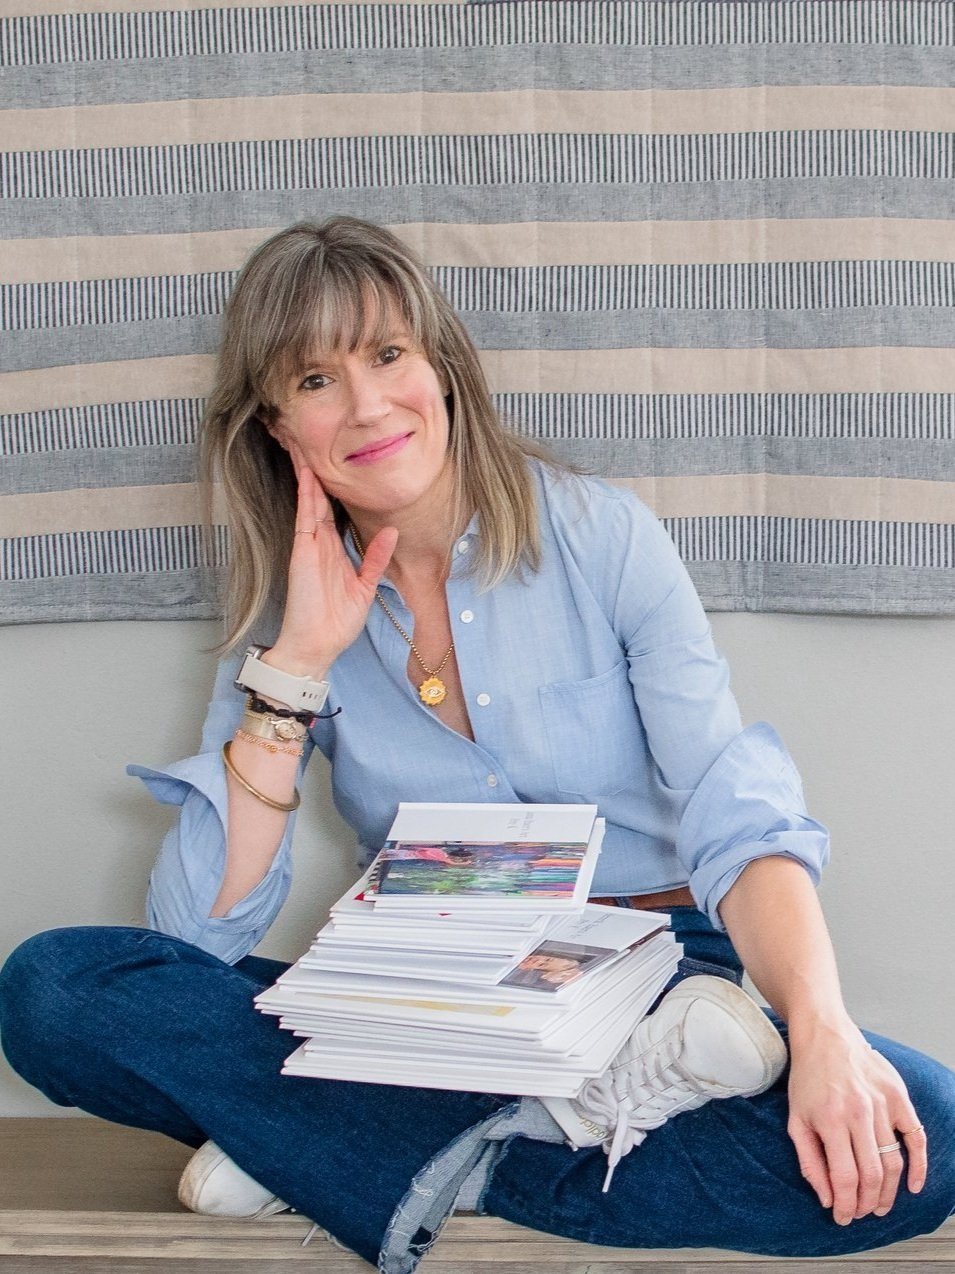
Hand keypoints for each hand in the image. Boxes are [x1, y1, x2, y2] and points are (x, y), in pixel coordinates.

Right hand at [266, 442, 397, 677]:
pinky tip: (308, 474)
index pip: (332, 510)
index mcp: (333, 549)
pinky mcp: (303, 551)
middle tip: (313, 440)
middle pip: (318, 497)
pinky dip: (306, 495)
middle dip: (315, 471)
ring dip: (308, 473)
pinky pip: (305, 517)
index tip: (335, 464)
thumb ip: (376, 559)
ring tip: (305, 444)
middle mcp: (319, 543)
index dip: (332, 487)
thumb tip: (393, 533)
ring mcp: (309, 545)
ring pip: (309, 500)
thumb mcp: (365, 587)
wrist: (316, 646)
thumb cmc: (335, 622)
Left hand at [787, 1017, 926, 1225]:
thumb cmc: (808, 1078)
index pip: (845, 1177)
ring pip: (893, 1161)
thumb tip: (827, 1198)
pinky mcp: (899, 1095)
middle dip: (867, 1203)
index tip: (842, 1218)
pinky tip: (912, 1185)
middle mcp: (860, 1112)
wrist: (825, 1035)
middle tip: (862, 1214)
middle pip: (872, 1174)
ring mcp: (883, 1103)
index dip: (846, 1205)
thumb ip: (809, 1161)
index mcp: (830, 1119)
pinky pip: (916, 1136)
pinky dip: (919, 1165)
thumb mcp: (795, 1118)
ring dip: (889, 1191)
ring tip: (880, 1206)